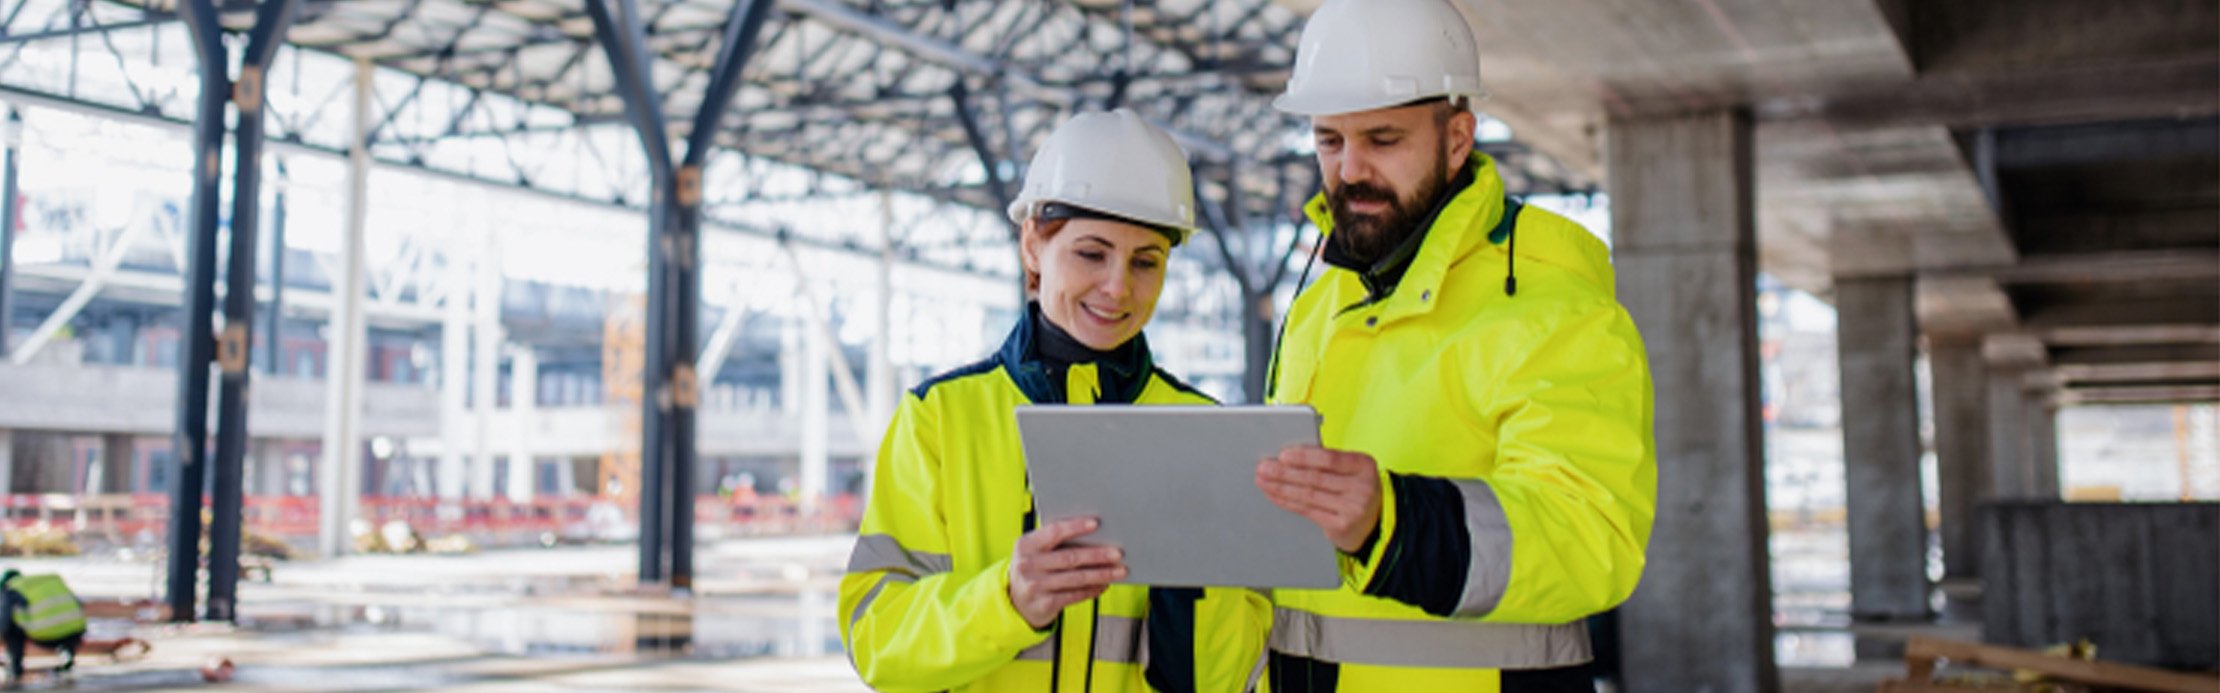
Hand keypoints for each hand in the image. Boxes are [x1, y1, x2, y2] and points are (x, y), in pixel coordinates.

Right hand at [1007, 517, 1125, 628]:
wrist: (1016, 601)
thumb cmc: (1034, 567)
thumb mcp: (1034, 551)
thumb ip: (1054, 541)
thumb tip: (1095, 534)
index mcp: (1026, 545)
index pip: (1054, 532)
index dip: (1076, 527)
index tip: (1096, 524)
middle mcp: (1028, 565)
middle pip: (1070, 557)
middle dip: (1097, 555)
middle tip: (1118, 553)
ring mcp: (1035, 586)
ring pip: (1077, 578)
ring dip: (1101, 574)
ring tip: (1119, 571)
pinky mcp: (1045, 604)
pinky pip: (1075, 595)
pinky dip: (1093, 589)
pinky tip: (1104, 584)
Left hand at [1255, 445, 1381, 553]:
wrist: (1375, 522)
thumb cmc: (1355, 488)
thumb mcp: (1352, 470)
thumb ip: (1327, 462)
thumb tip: (1288, 456)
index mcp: (1364, 465)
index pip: (1331, 459)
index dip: (1305, 457)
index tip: (1283, 455)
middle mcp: (1362, 488)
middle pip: (1316, 478)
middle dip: (1285, 472)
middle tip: (1264, 467)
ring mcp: (1353, 509)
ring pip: (1308, 495)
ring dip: (1281, 487)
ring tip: (1263, 480)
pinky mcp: (1341, 526)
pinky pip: (1307, 510)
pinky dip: (1287, 501)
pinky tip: (1274, 495)